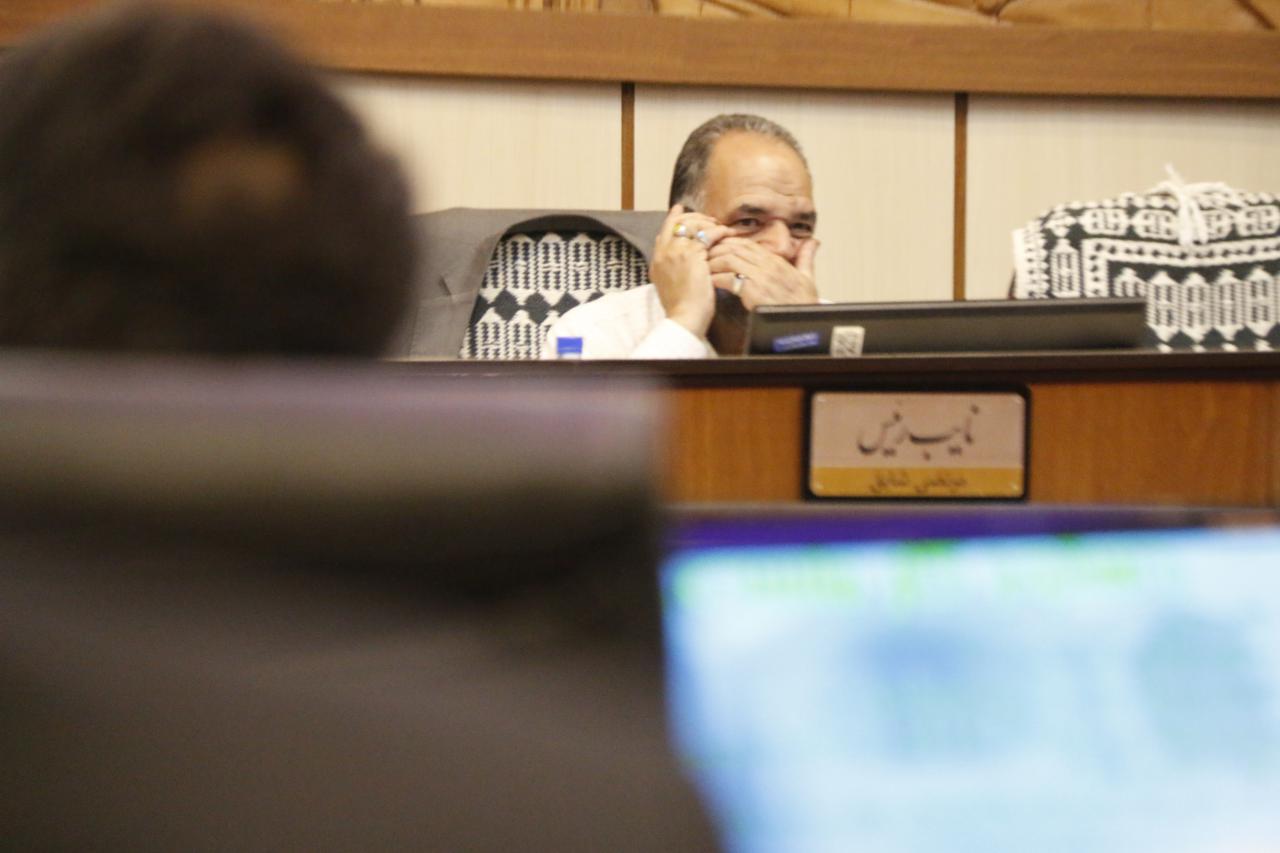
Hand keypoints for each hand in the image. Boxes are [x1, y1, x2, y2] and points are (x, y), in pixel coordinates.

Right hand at [650, 204, 730, 336]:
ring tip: (721, 228)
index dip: (673, 218)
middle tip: (710, 220)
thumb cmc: (682, 308)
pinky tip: (727, 234)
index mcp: (656, 260)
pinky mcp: (692, 254)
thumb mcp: (669, 285)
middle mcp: (663, 252)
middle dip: (694, 217)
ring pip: (693, 225)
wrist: (684, 318)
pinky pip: (707, 234)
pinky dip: (719, 232)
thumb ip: (671, 268)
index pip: (664, 230)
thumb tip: (678, 256)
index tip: (680, 209)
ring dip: (709, 223)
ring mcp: (676, 251)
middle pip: (677, 222)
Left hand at [707, 237, 818, 309]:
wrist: (805, 323)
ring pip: (729, 259)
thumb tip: (813, 242)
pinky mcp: (753, 291)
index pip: (747, 243)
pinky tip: (709, 283)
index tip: (716, 247)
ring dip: (713, 263)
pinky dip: (716, 279)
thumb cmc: (804, 303)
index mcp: (776, 260)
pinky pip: (728, 279)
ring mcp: (760, 277)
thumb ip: (806, 258)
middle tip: (703, 256)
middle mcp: (768, 265)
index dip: (728, 243)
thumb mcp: (807, 277)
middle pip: (735, 248)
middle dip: (716, 250)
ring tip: (703, 269)